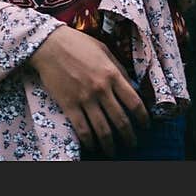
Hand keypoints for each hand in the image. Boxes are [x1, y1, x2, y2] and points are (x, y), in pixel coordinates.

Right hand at [28, 24, 148, 154]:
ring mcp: (85, 99)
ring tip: (113, 151)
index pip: (134, 102)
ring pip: (103, 130)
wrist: (50, 45)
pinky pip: (82, 130)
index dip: (143, 118)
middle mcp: (101, 89)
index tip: (145, 125)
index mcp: (112, 74)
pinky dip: (89, 141)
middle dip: (129, 136)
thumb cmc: (78, 44)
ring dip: (110, 144)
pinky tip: (93, 146)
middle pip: (121, 120)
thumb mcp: (104, 50)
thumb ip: (118, 68)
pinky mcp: (69, 105)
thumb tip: (132, 85)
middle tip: (132, 144)